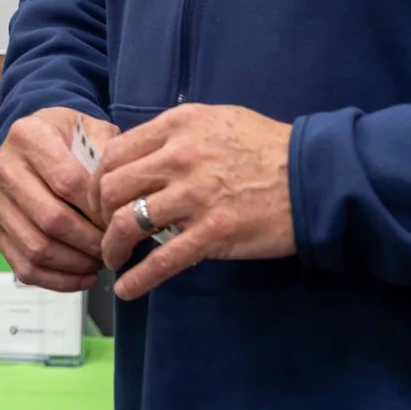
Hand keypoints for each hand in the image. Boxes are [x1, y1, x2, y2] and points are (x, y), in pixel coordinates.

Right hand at [0, 107, 117, 292]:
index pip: (67, 182)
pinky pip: (24, 266)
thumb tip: (122, 197)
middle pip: (51, 219)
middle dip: (90, 240)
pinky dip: (58, 280)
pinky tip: (85, 276)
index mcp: (28, 135)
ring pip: (36, 248)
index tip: (121, 219)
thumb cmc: (69, 137)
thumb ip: (109, 154)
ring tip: (102, 261)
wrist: (33, 143)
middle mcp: (4, 167)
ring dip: (76, 263)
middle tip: (116, 246)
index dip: (98, 208)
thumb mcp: (92, 128)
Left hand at [97, 104, 293, 299]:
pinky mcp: (213, 233)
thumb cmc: (265, 146)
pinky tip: (126, 290)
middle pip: (112, 188)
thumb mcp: (216, 119)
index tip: (100, 199)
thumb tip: (141, 154)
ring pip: (126, 223)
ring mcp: (195, 197)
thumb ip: (176, 133)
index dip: (98, 181)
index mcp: (177, 126)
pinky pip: (161, 260)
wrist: (312, 175)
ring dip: (111, 247)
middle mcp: (179, 157)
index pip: (115, 153)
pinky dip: (137, 279)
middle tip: (101, 230)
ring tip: (113, 259)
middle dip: (97, 214)